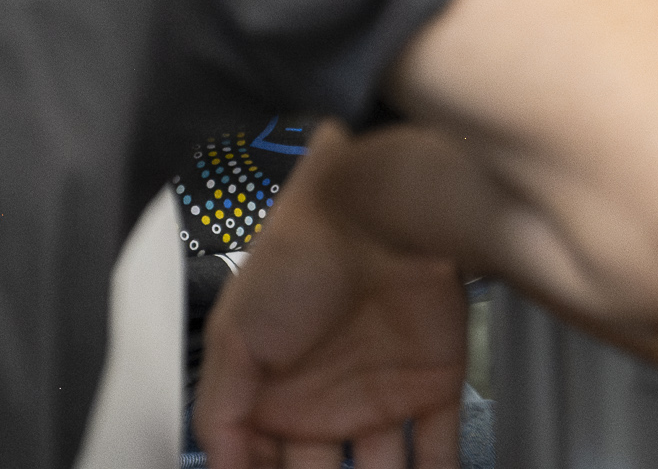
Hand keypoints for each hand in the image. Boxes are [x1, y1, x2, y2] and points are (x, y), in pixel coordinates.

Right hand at [197, 125, 467, 468]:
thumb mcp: (233, 335)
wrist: (378, 213)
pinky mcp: (431, 386)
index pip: (261, 460)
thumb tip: (220, 468)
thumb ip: (220, 411)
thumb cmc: (300, 256)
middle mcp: (324, 398)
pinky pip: (437, 452)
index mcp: (273, 389)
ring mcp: (379, 394)